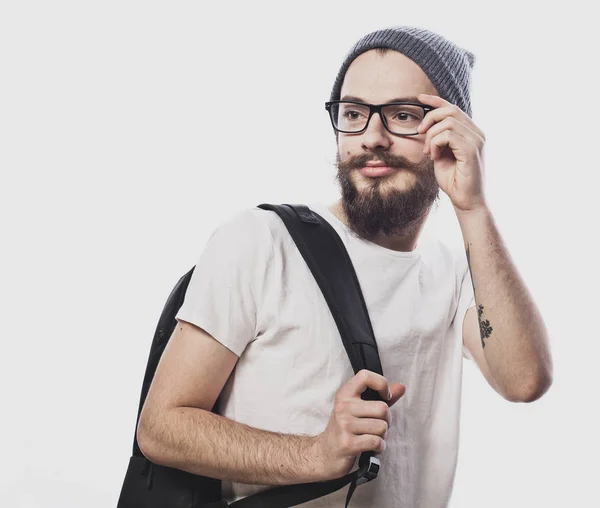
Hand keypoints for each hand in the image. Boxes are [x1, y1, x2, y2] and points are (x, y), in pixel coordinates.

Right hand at [311, 369, 405, 480]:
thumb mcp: (359, 409)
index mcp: (345, 394)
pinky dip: (379, 447)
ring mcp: (344, 425)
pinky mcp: (347, 443)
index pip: (365, 376)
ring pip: (382, 427)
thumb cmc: (345, 429)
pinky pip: (377, 442)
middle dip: (386, 420)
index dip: (382, 384)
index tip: (385, 397)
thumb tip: (401, 387)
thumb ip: (380, 398)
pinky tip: (371, 447)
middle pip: (382, 408)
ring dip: (382, 435)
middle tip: (376, 426)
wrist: (325, 453)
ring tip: (371, 436)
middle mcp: (343, 407)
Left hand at [417, 93, 487, 213]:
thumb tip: (427, 126)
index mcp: (471, 133)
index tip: (419, 98)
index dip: (436, 100)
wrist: (466, 201)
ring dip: (431, 136)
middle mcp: (477, 133)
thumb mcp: (442, 155)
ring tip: (429, 152)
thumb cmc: (454, 180)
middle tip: (419, 133)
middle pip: (451, 110)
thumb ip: (439, 139)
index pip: (454, 108)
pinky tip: (434, 157)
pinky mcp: (472, 150)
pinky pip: (448, 135)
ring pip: (448, 122)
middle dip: (430, 118)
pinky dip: (436, 144)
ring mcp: (477, 140)